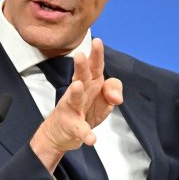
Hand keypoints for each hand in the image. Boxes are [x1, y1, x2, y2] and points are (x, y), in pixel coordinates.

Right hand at [29, 38, 124, 170]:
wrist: (62, 132)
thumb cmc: (84, 109)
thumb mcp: (104, 99)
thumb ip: (113, 91)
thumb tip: (116, 97)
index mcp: (91, 83)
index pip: (95, 66)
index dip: (97, 54)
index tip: (97, 41)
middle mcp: (80, 92)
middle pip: (81, 77)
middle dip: (81, 66)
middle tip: (80, 55)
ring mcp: (73, 108)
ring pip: (74, 98)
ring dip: (76, 92)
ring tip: (78, 85)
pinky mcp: (71, 126)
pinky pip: (79, 129)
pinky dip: (85, 133)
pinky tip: (91, 138)